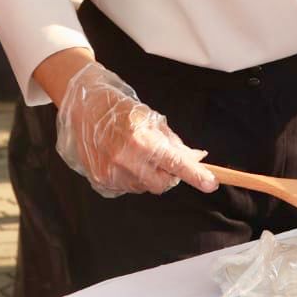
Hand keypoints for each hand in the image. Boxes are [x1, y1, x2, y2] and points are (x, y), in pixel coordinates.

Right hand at [55, 61, 216, 197]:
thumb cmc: (120, 110)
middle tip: (165, 160)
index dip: (195, 175)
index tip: (211, 183)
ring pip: (143, 187)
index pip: (175, 164)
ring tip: (137, 154)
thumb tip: (196, 159)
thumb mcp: (152, 120)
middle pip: (161, 184)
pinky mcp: (100, 181)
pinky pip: (127, 187)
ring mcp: (110, 173)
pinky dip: (132, 177)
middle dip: (169, 176)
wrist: (84, 108)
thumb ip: (174, 143)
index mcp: (141, 140)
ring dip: (148, 175)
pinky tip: (124, 160)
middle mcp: (124, 160)